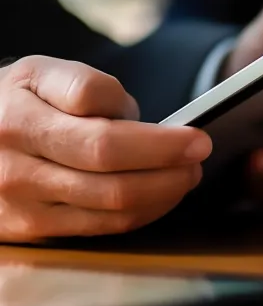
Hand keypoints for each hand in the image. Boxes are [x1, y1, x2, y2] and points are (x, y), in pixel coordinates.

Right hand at [0, 57, 211, 241]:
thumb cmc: (14, 101)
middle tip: (200, 154)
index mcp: (18, 122)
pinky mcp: (32, 232)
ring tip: (187, 173)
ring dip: (164, 193)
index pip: (102, 139)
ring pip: (112, 209)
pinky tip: (161, 194)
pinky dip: (143, 212)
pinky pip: (102, 228)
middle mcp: (15, 169)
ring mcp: (21, 206)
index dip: (158, 141)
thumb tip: (129, 117)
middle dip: (169, 168)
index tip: (196, 135)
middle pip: (112, 178)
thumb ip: (85, 85)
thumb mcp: (39, 73)